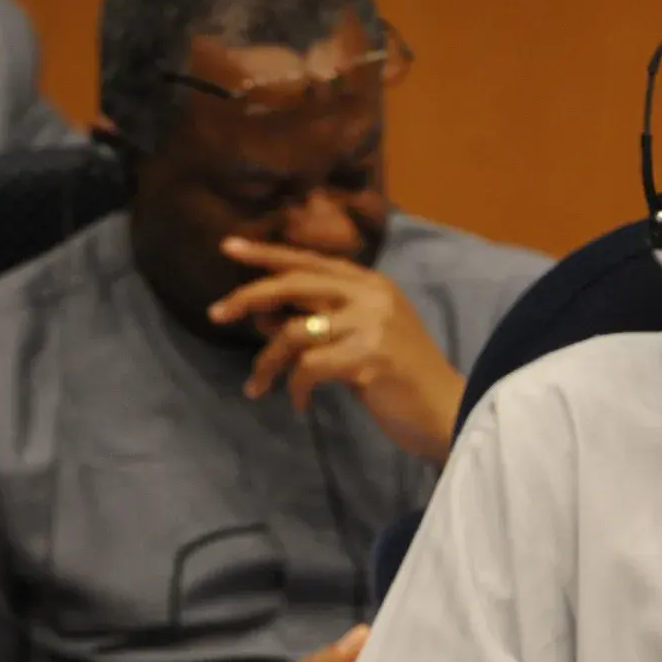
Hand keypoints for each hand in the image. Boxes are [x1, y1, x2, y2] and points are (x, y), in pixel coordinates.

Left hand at [209, 237, 464, 463]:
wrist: (446, 414)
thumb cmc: (401, 381)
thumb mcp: (359, 342)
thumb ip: (321, 324)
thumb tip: (262, 317)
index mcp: (373, 285)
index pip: (310, 260)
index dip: (268, 254)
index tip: (228, 247)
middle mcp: (372, 295)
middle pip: (294, 283)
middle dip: (248, 296)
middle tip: (216, 314)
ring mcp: (372, 324)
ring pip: (294, 331)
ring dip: (267, 362)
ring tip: (258, 386)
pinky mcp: (369, 356)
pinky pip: (308, 366)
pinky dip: (295, 387)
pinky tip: (300, 404)